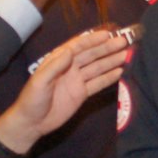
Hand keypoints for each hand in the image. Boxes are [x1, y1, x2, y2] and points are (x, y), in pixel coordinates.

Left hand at [0, 27, 134, 146]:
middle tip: (123, 42)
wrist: (32, 123)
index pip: (78, 47)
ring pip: (97, 68)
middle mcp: (69, 68)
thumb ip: (55, 66)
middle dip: (106, 48)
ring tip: (126, 54)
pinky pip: (97, 83)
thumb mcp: (40, 81)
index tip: (107, 35)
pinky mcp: (82, 94)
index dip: (92, 40)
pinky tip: (120, 72)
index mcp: (58, 61)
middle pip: (91, 55)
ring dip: (111, 61)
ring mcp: (77, 81)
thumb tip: (71, 50)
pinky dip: (108, 78)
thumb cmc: (32, 100)